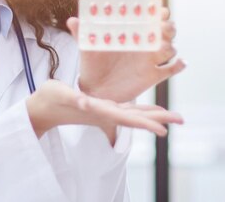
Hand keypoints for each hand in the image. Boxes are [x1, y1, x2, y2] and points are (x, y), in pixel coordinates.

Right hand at [26, 80, 182, 143]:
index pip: (125, 117)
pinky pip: (128, 108)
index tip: (162, 130)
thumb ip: (73, 99)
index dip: (144, 122)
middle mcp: (105, 112)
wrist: (43, 107)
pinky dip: (143, 109)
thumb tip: (84, 102)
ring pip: (135, 113)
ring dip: (155, 115)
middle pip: (136, 117)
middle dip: (158, 118)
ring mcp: (105, 110)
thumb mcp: (61, 94)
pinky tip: (153, 110)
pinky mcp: (103, 106)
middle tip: (181, 120)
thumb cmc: (51, 99)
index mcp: (99, 110)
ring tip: (174, 117)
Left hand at [67, 7, 185, 102]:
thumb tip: (72, 20)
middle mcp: (145, 43)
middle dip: (168, 26)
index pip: (151, 16)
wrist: (95, 88)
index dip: (158, 10)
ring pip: (170, 48)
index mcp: (132, 32)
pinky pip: (172, 69)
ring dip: (169, 45)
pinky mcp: (153, 75)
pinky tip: (179, 62)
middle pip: (167, 29)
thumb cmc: (92, 62)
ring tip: (160, 46)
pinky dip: (179, 65)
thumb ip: (80, 32)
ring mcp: (150, 59)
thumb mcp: (86, 46)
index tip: (157, 8)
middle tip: (161, 27)